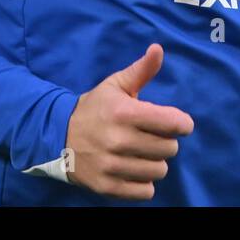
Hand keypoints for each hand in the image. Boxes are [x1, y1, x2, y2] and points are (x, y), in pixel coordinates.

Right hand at [63, 43, 193, 200]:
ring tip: (141, 153)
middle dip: (165, 141)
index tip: (177, 124)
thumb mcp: (116, 85)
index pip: (173, 124)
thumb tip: (158, 48)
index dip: (182, 124)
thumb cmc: (94, 108)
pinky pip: (145, 191)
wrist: (57, 136)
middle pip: (170, 149)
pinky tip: (133, 169)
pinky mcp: (107, 187)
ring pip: (159, 171)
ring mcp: (112, 166)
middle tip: (151, 136)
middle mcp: (119, 140)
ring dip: (155, 162)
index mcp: (124, 113)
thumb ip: (141, 70)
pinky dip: (144, 183)